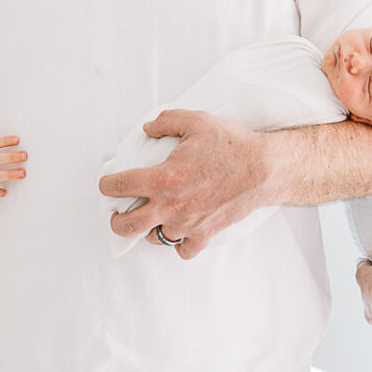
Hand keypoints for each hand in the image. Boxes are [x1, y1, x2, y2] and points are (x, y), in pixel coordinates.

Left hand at [99, 109, 269, 259]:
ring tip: (152, 217)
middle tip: (119, 213)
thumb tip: (147, 129)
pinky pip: (183, 250)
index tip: (107, 183)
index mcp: (164, 177)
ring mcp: (188, 223)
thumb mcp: (195, 121)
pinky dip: (178, 244)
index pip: (119, 186)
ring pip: (154, 238)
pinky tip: (179, 231)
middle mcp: (171, 205)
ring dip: (148, 229)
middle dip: (116, 220)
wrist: (264, 169)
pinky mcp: (205, 233)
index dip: (107, 184)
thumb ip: (165, 121)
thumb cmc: (231, 144)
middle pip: (127, 225)